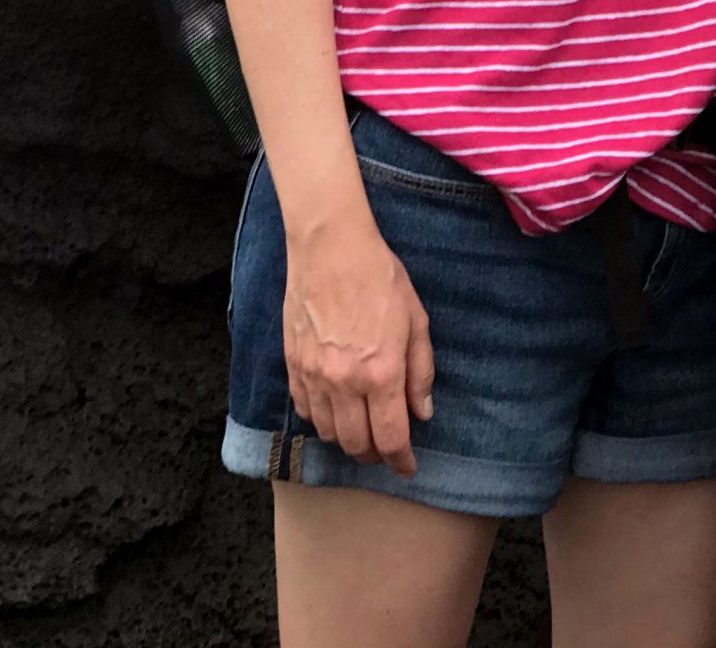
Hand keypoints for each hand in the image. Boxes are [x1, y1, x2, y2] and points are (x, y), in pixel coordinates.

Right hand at [283, 213, 434, 474]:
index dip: (401, 461)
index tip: (407, 467)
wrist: (331, 246)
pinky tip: (334, 408)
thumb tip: (422, 413)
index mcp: (381, 373)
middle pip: (356, 444)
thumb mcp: (416, 320)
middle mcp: (345, 382)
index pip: (391, 438)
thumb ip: (420, 371)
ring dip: (347, 439)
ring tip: (361, 429)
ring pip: (328, 433)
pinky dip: (320, 419)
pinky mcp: (293, 364)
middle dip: (374, 455)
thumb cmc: (379, 277)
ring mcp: (314, 375)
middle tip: (385, 447)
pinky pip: (305, 410)